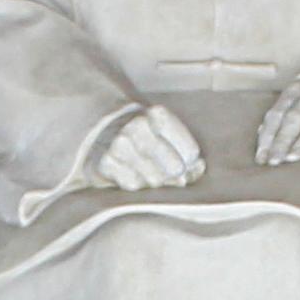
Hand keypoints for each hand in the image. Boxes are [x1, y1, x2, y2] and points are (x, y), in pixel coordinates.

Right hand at [90, 103, 204, 189]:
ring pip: (155, 179)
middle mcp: (138, 126)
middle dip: (175, 176)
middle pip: (174, 167)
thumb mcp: (166, 133)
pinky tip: (132, 173)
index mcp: (158, 114)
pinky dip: (136, 184)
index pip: (190, 152)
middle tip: (169, 174)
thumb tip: (198, 169)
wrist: (101, 130)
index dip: (191, 164)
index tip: (186, 163)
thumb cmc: (143, 135)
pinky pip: (133, 185)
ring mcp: (119, 144)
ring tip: (149, 172)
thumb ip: (186, 151)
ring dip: (155, 181)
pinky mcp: (105, 162)